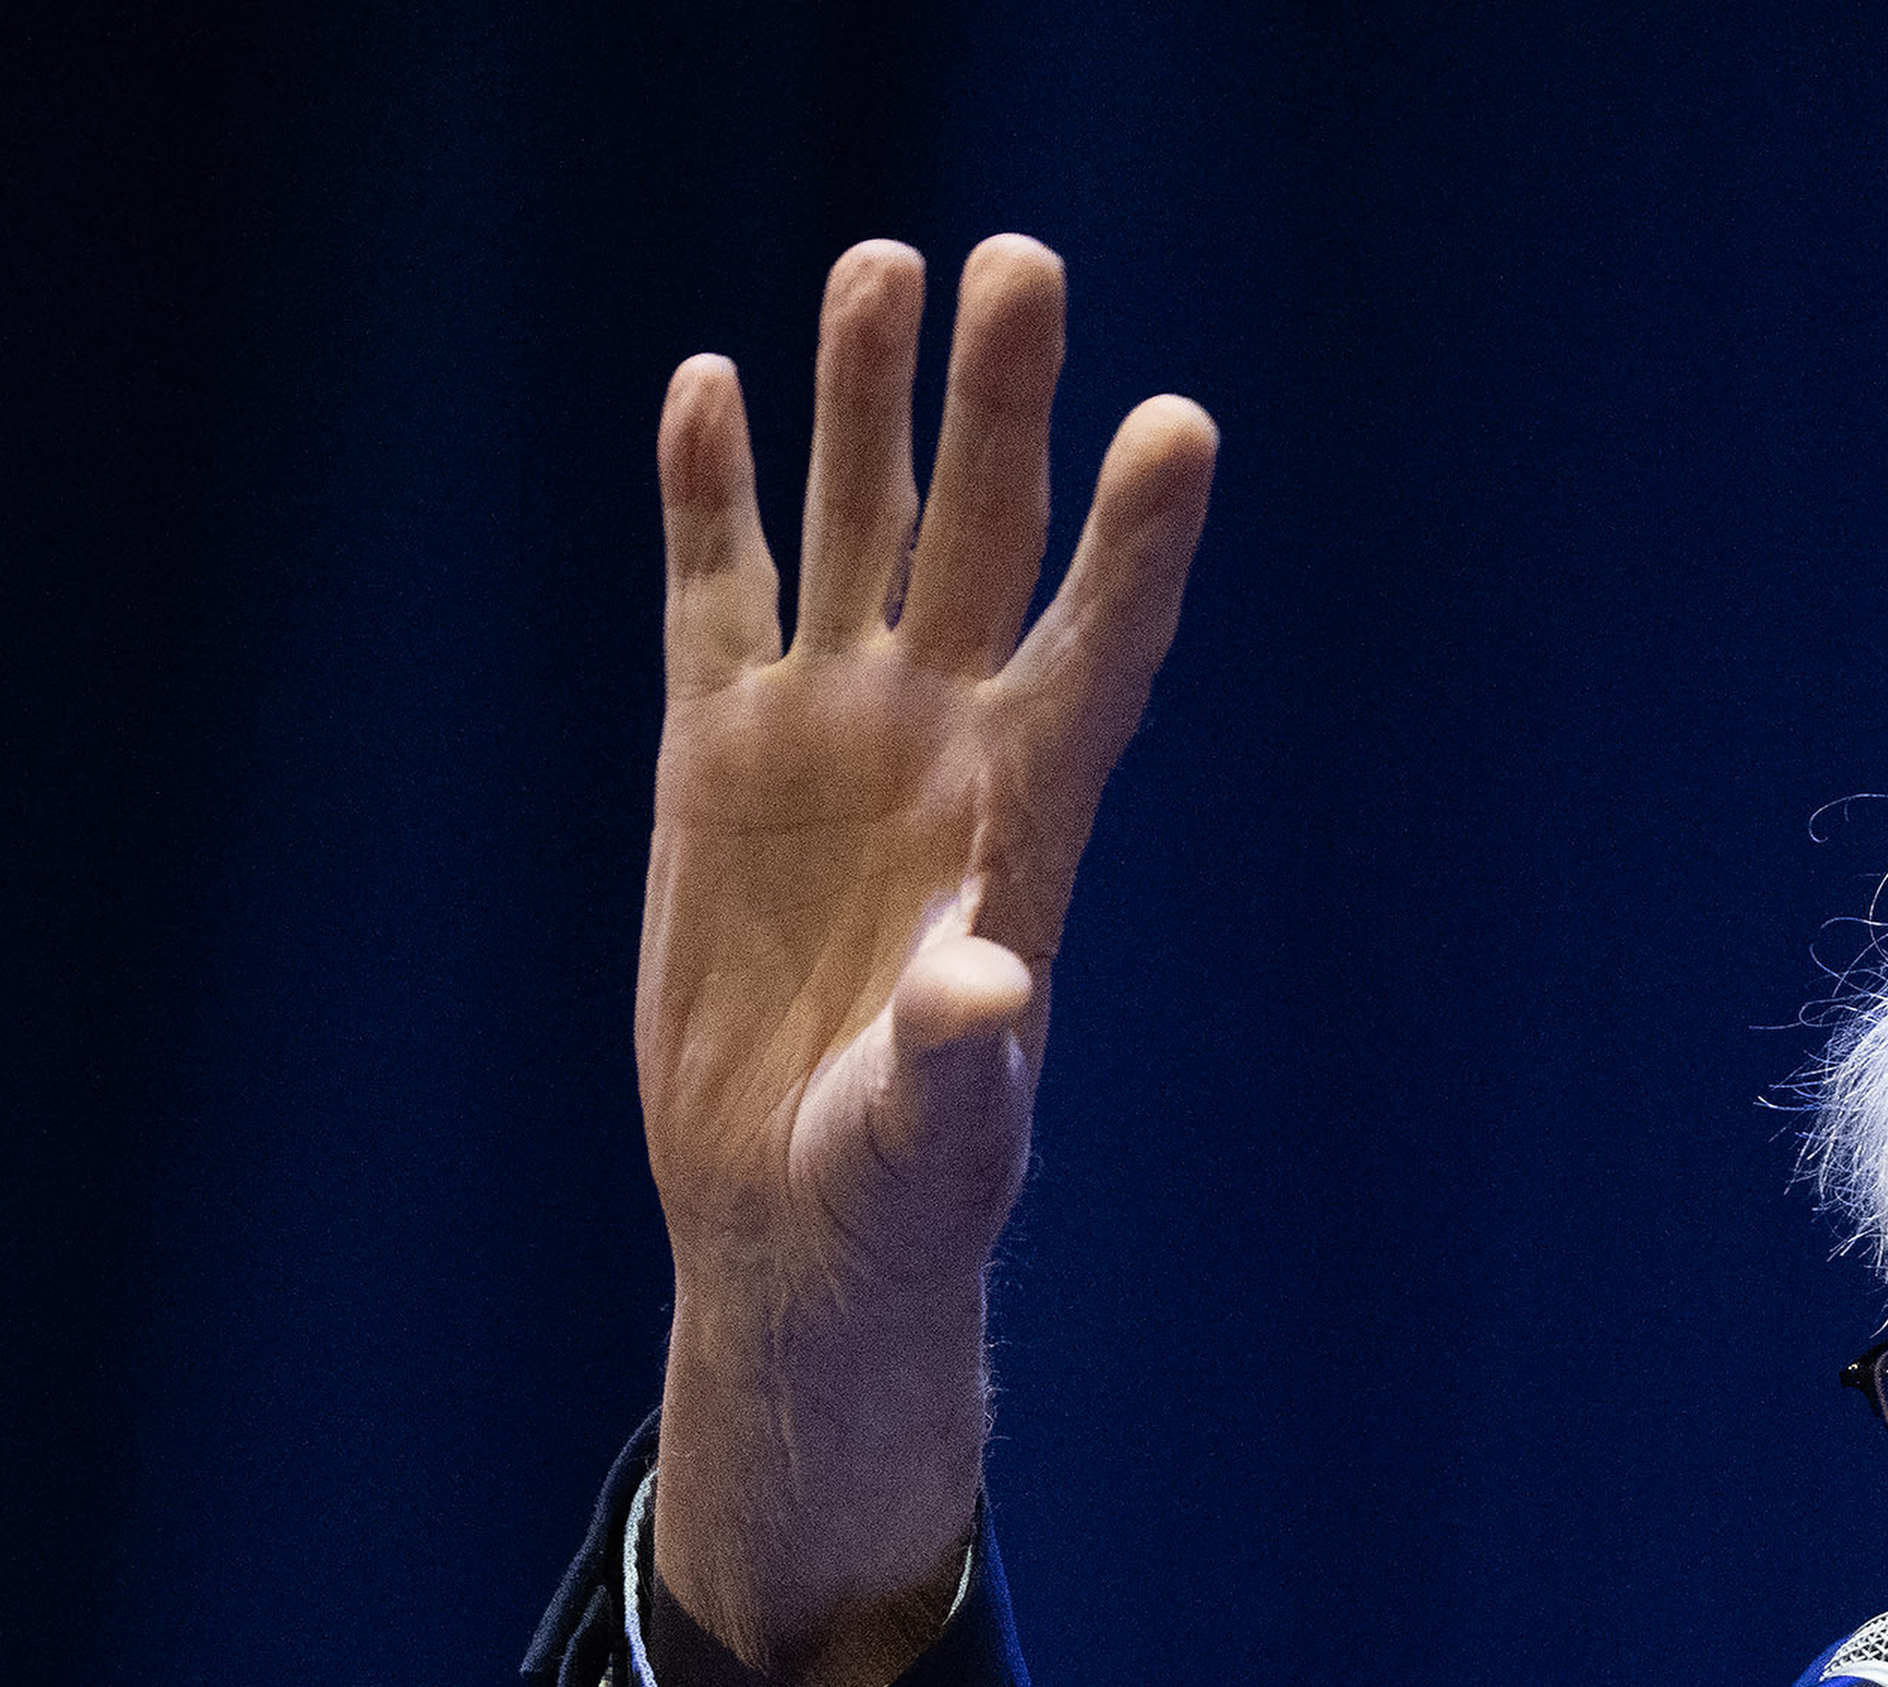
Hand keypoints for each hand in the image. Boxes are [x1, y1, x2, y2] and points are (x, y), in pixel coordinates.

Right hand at [635, 236, 1215, 1686]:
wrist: (791, 1223)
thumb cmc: (898, 1196)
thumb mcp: (934, 1141)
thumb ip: (959, 1062)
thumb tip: (984, 989)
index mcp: (1026, 822)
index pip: (1104, 650)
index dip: (1139, 544)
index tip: (1180, 429)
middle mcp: (941, 746)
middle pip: (988, 542)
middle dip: (1003, 406)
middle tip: (1023, 264)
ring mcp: (829, 737)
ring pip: (856, 532)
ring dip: (863, 406)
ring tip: (879, 262)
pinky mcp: (717, 757)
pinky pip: (717, 599)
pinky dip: (708, 500)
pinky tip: (710, 389)